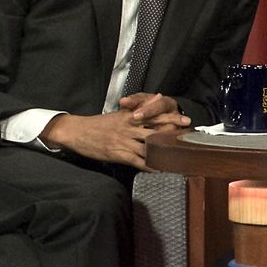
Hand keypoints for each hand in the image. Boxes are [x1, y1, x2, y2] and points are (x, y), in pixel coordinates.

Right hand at [41, 94, 189, 169]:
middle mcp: (130, 127)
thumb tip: (157, 96)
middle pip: (156, 131)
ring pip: (149, 147)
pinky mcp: (119, 154)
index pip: (154, 116)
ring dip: (165, 152)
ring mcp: (124, 141)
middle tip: (189, 139)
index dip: (171, 119)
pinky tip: (160, 170)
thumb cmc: (99, 124)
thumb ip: (140, 107)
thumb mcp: (120, 113)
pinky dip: (150, 166)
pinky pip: (138, 161)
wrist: (77, 132)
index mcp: (130, 116)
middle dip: (174, 135)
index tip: (186, 121)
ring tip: (180, 157)